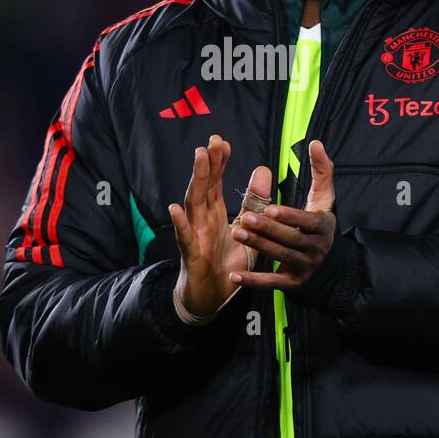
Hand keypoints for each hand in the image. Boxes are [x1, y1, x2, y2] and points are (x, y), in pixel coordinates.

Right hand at [167, 134, 268, 319]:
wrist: (210, 296)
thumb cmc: (224, 261)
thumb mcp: (246, 229)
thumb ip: (253, 202)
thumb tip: (263, 170)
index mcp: (214, 212)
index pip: (215, 182)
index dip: (218, 162)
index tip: (222, 142)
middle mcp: (202, 219)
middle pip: (204, 186)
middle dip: (208, 163)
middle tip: (213, 141)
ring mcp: (194, 235)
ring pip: (193, 204)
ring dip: (196, 180)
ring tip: (199, 159)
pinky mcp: (191, 254)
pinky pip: (184, 237)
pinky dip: (180, 223)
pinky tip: (174, 209)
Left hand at [229, 140, 336, 292]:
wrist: (326, 259)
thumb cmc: (318, 220)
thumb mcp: (323, 196)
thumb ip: (321, 169)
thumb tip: (316, 143)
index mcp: (323, 226)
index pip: (307, 222)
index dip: (289, 217)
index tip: (269, 208)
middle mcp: (317, 249)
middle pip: (290, 240)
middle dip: (267, 229)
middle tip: (244, 218)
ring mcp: (305, 267)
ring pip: (279, 257)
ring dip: (258, 246)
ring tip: (237, 232)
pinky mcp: (293, 283)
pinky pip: (272, 283)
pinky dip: (253, 281)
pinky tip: (234, 275)